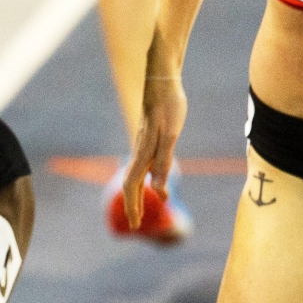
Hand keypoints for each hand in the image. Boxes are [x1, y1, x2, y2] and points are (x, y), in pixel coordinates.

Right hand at [122, 62, 187, 229]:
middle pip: (132, 183)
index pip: (133, 185)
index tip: (136, 224)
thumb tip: (159, 190)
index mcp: (144, 152)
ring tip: (143, 208)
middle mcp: (141, 149)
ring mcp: (144, 143)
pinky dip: (144, 178)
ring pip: (136, 174)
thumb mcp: (170, 135)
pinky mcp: (149, 136)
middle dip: (133, 205)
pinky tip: (151, 179)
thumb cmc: (169, 105)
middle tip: (136, 224)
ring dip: (138, 194)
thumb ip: (163, 162)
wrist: (163, 78)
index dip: (133, 206)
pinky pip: (142, 164)